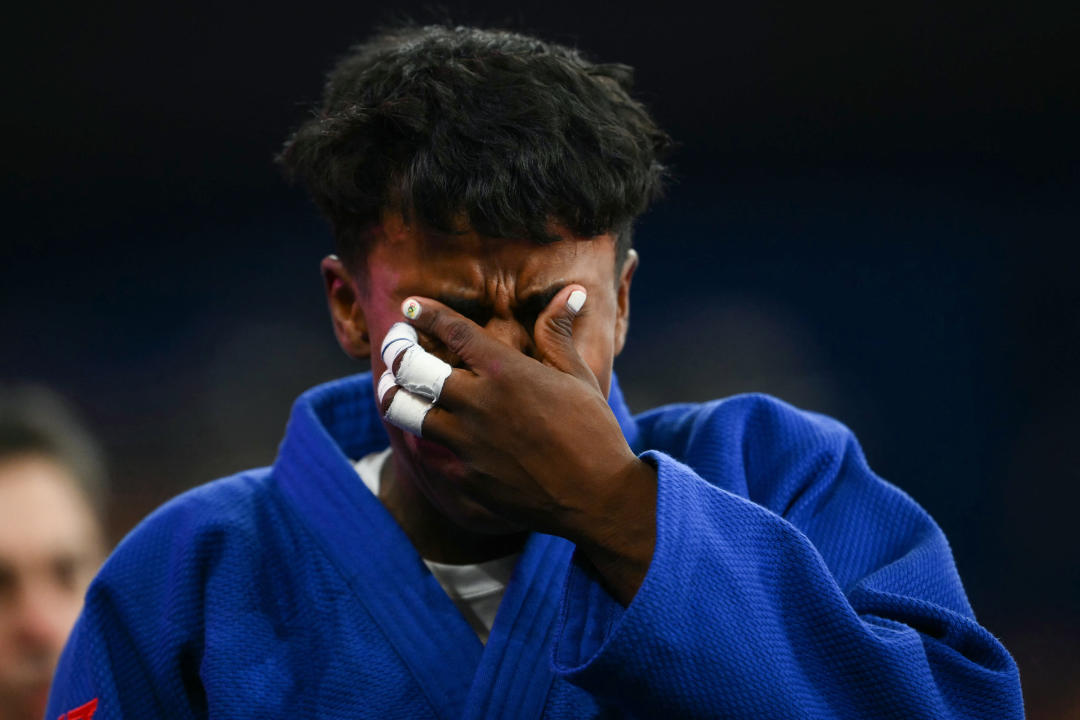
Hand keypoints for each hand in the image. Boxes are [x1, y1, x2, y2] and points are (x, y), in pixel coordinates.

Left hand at [382, 286, 656, 601]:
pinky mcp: (464, 477)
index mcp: (506, 372)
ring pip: (404, 410)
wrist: (596, 498)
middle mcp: (478, 403)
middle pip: (411, 368)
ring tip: (392, 385)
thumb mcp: (579, 377)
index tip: (409, 306)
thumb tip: (573, 292)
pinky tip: (422, 432)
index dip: (425, 313)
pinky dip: (421, 438)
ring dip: (393, 393)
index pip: (453, 331)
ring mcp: (466, 442)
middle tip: (394, 345)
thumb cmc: (594, 433)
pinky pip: (426, 452)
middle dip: (395, 350)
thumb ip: (559, 335)